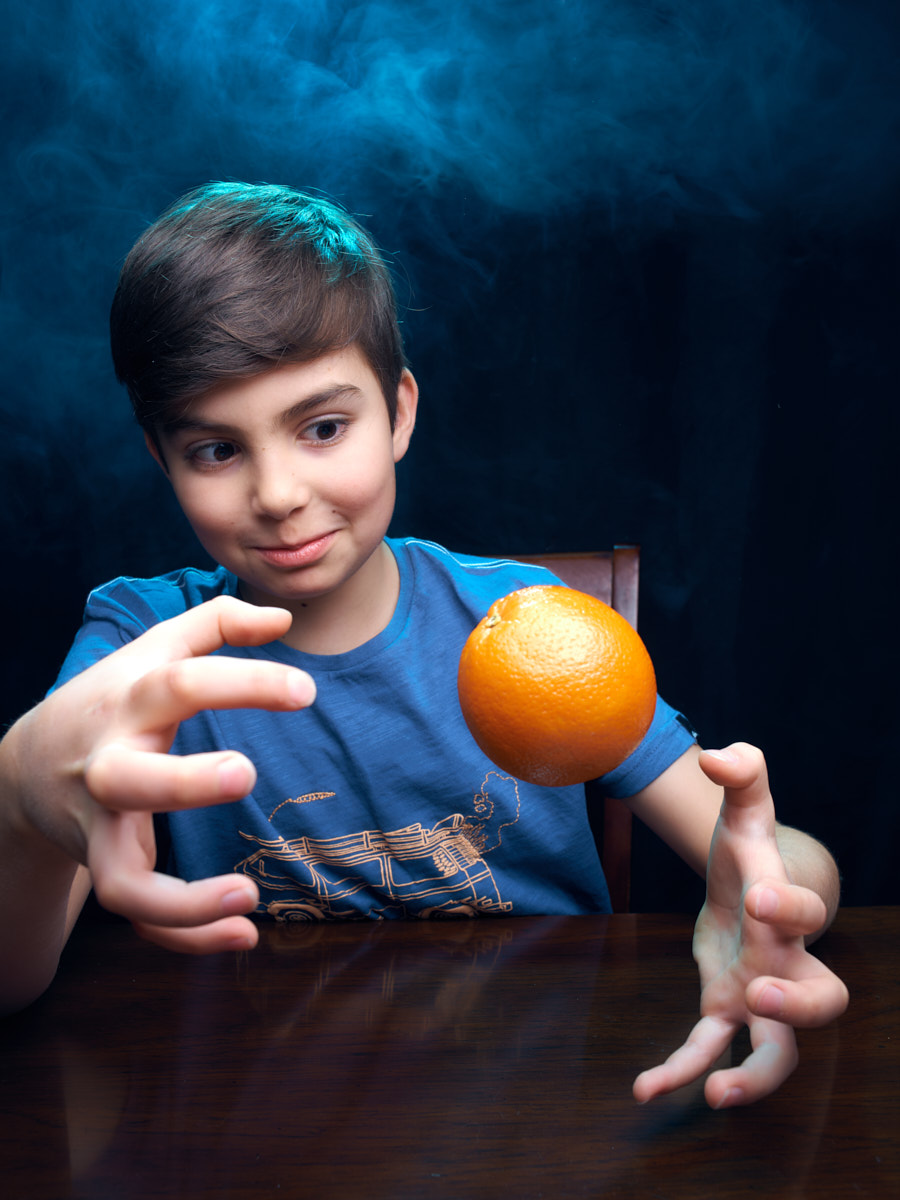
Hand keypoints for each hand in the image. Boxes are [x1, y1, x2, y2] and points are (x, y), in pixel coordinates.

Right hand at [15, 597, 314, 953]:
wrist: (27, 764)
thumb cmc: (112, 699)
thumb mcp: (154, 649)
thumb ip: (218, 622)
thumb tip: (282, 617)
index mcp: (130, 701)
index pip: (182, 683)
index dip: (243, 682)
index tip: (306, 692)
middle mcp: (108, 764)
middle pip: (129, 779)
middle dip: (182, 781)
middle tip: (243, 774)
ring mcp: (100, 825)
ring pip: (121, 880)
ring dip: (180, 901)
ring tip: (247, 896)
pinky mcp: (105, 866)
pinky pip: (138, 915)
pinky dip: (185, 934)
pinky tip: (242, 931)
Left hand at [633, 743, 847, 1107]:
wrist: (746, 890)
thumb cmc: (747, 850)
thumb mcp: (744, 810)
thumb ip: (742, 774)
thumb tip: (718, 757)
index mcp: (788, 912)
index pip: (809, 916)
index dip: (790, 908)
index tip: (758, 896)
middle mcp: (786, 963)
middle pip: (823, 1001)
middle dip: (799, 1007)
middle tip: (760, 998)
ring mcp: (758, 997)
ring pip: (780, 1052)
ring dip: (757, 1077)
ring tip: (719, 1093)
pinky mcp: (722, 1011)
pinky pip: (709, 1051)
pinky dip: (681, 1074)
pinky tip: (644, 1092)